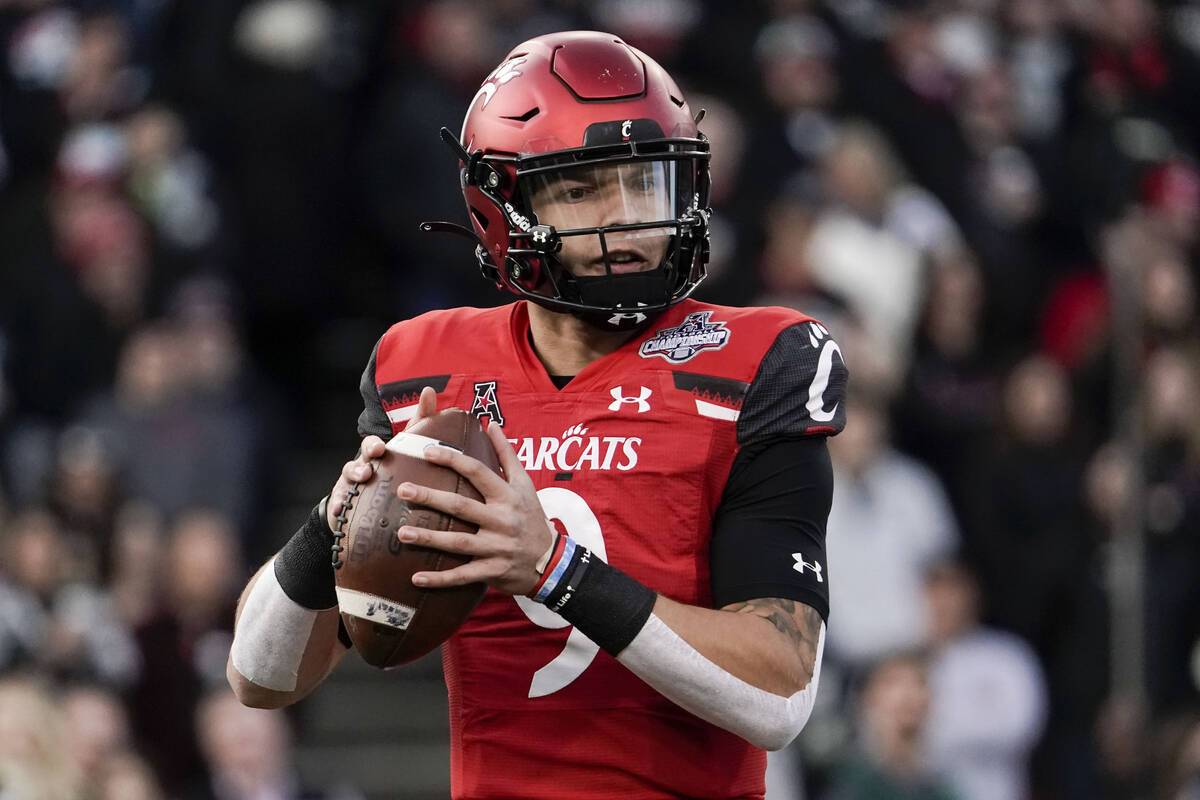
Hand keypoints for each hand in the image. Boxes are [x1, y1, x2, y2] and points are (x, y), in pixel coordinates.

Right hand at [327, 387, 438, 530]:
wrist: (373, 503)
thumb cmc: (394, 469)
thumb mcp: (410, 446)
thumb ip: (420, 420)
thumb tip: (428, 390)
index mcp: (378, 455)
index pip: (373, 444)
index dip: (374, 445)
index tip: (380, 449)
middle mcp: (363, 466)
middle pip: (358, 460)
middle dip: (361, 463)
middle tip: (369, 468)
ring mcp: (353, 483)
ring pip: (348, 478)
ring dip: (353, 480)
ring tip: (360, 484)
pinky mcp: (346, 501)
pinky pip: (339, 502)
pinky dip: (338, 505)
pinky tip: (339, 510)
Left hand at [395, 421, 553, 595]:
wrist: (551, 561)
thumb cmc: (532, 518)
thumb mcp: (525, 485)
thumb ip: (507, 454)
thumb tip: (492, 424)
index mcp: (507, 496)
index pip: (477, 472)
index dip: (452, 460)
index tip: (427, 452)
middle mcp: (501, 520)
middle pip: (461, 506)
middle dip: (431, 498)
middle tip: (403, 490)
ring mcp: (496, 547)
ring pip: (458, 542)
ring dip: (429, 539)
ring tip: (402, 533)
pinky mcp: (492, 571)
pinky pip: (462, 576)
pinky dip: (440, 579)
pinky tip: (416, 578)